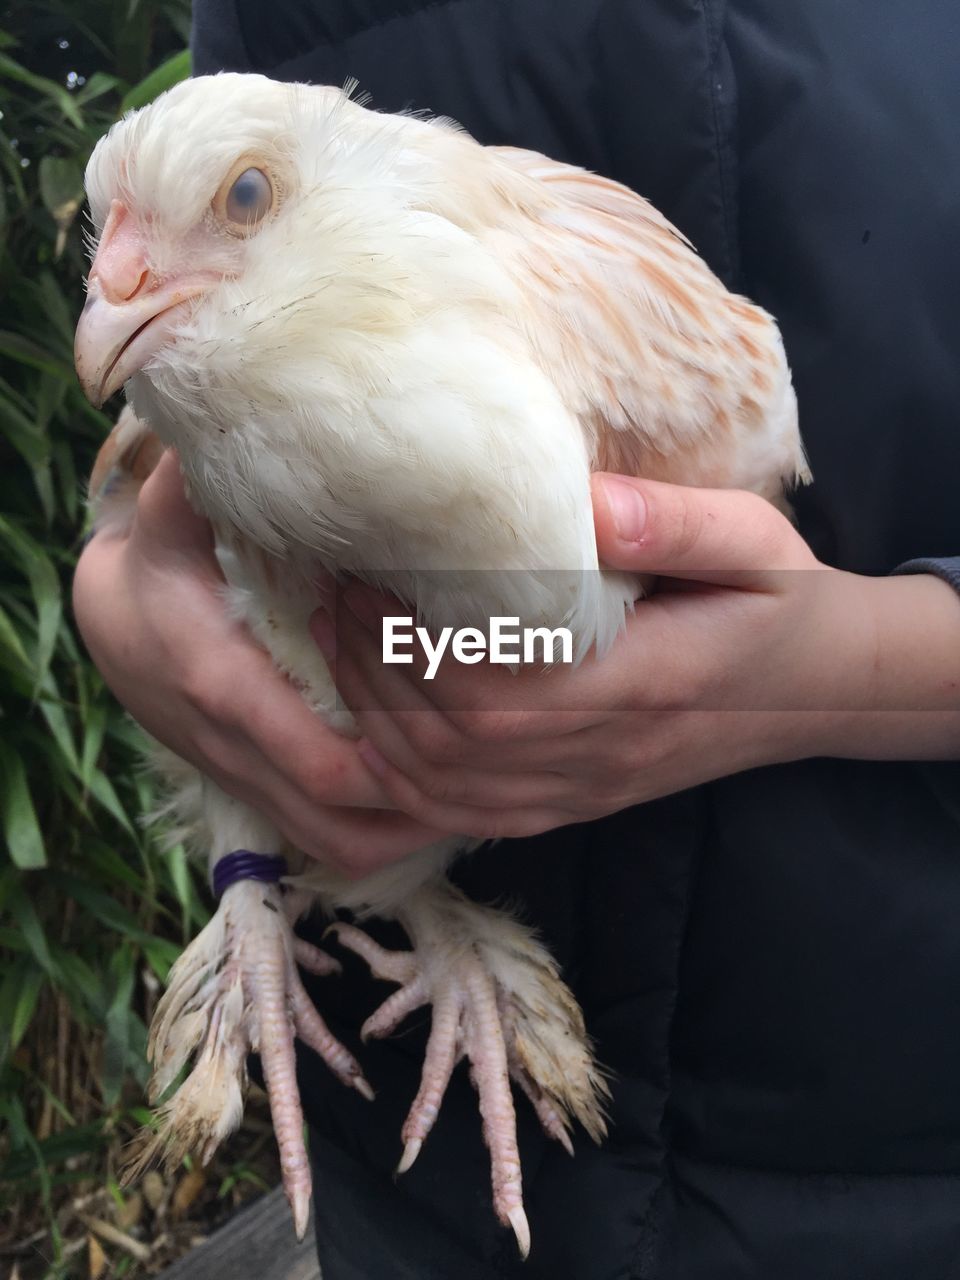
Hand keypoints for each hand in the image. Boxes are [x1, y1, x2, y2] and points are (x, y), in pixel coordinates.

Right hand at [73, 451, 443, 875]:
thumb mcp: (173, 512)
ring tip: (484, 784)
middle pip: (346, 818)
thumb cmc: (159, 559)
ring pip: (343, 842)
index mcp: (226, 685)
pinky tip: (436, 791)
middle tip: (502, 762)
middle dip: (426, 799)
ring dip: (414, 826)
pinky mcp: (260, 789)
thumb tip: (252, 409)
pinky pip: (329, 837)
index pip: (323, 760)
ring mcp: (250, 779)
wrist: (114, 620)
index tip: (466, 726)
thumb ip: (208, 476)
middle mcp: (239, 750)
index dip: (399, 759)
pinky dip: (385, 828)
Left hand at [317, 475, 959, 839]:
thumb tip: (582, 502)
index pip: (497, 686)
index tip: (377, 568)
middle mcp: (601, 754)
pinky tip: (371, 719)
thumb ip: (676, 523)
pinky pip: (462, 815)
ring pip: (443, 785)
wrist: (811, 690)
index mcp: (643, 684)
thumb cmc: (776, 603)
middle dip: (373, 666)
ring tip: (340, 636)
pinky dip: (399, 775)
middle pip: (450, 738)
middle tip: (341, 589)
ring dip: (373, 716)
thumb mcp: (754, 544)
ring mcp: (580, 789)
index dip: (414, 639)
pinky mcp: (567, 803)